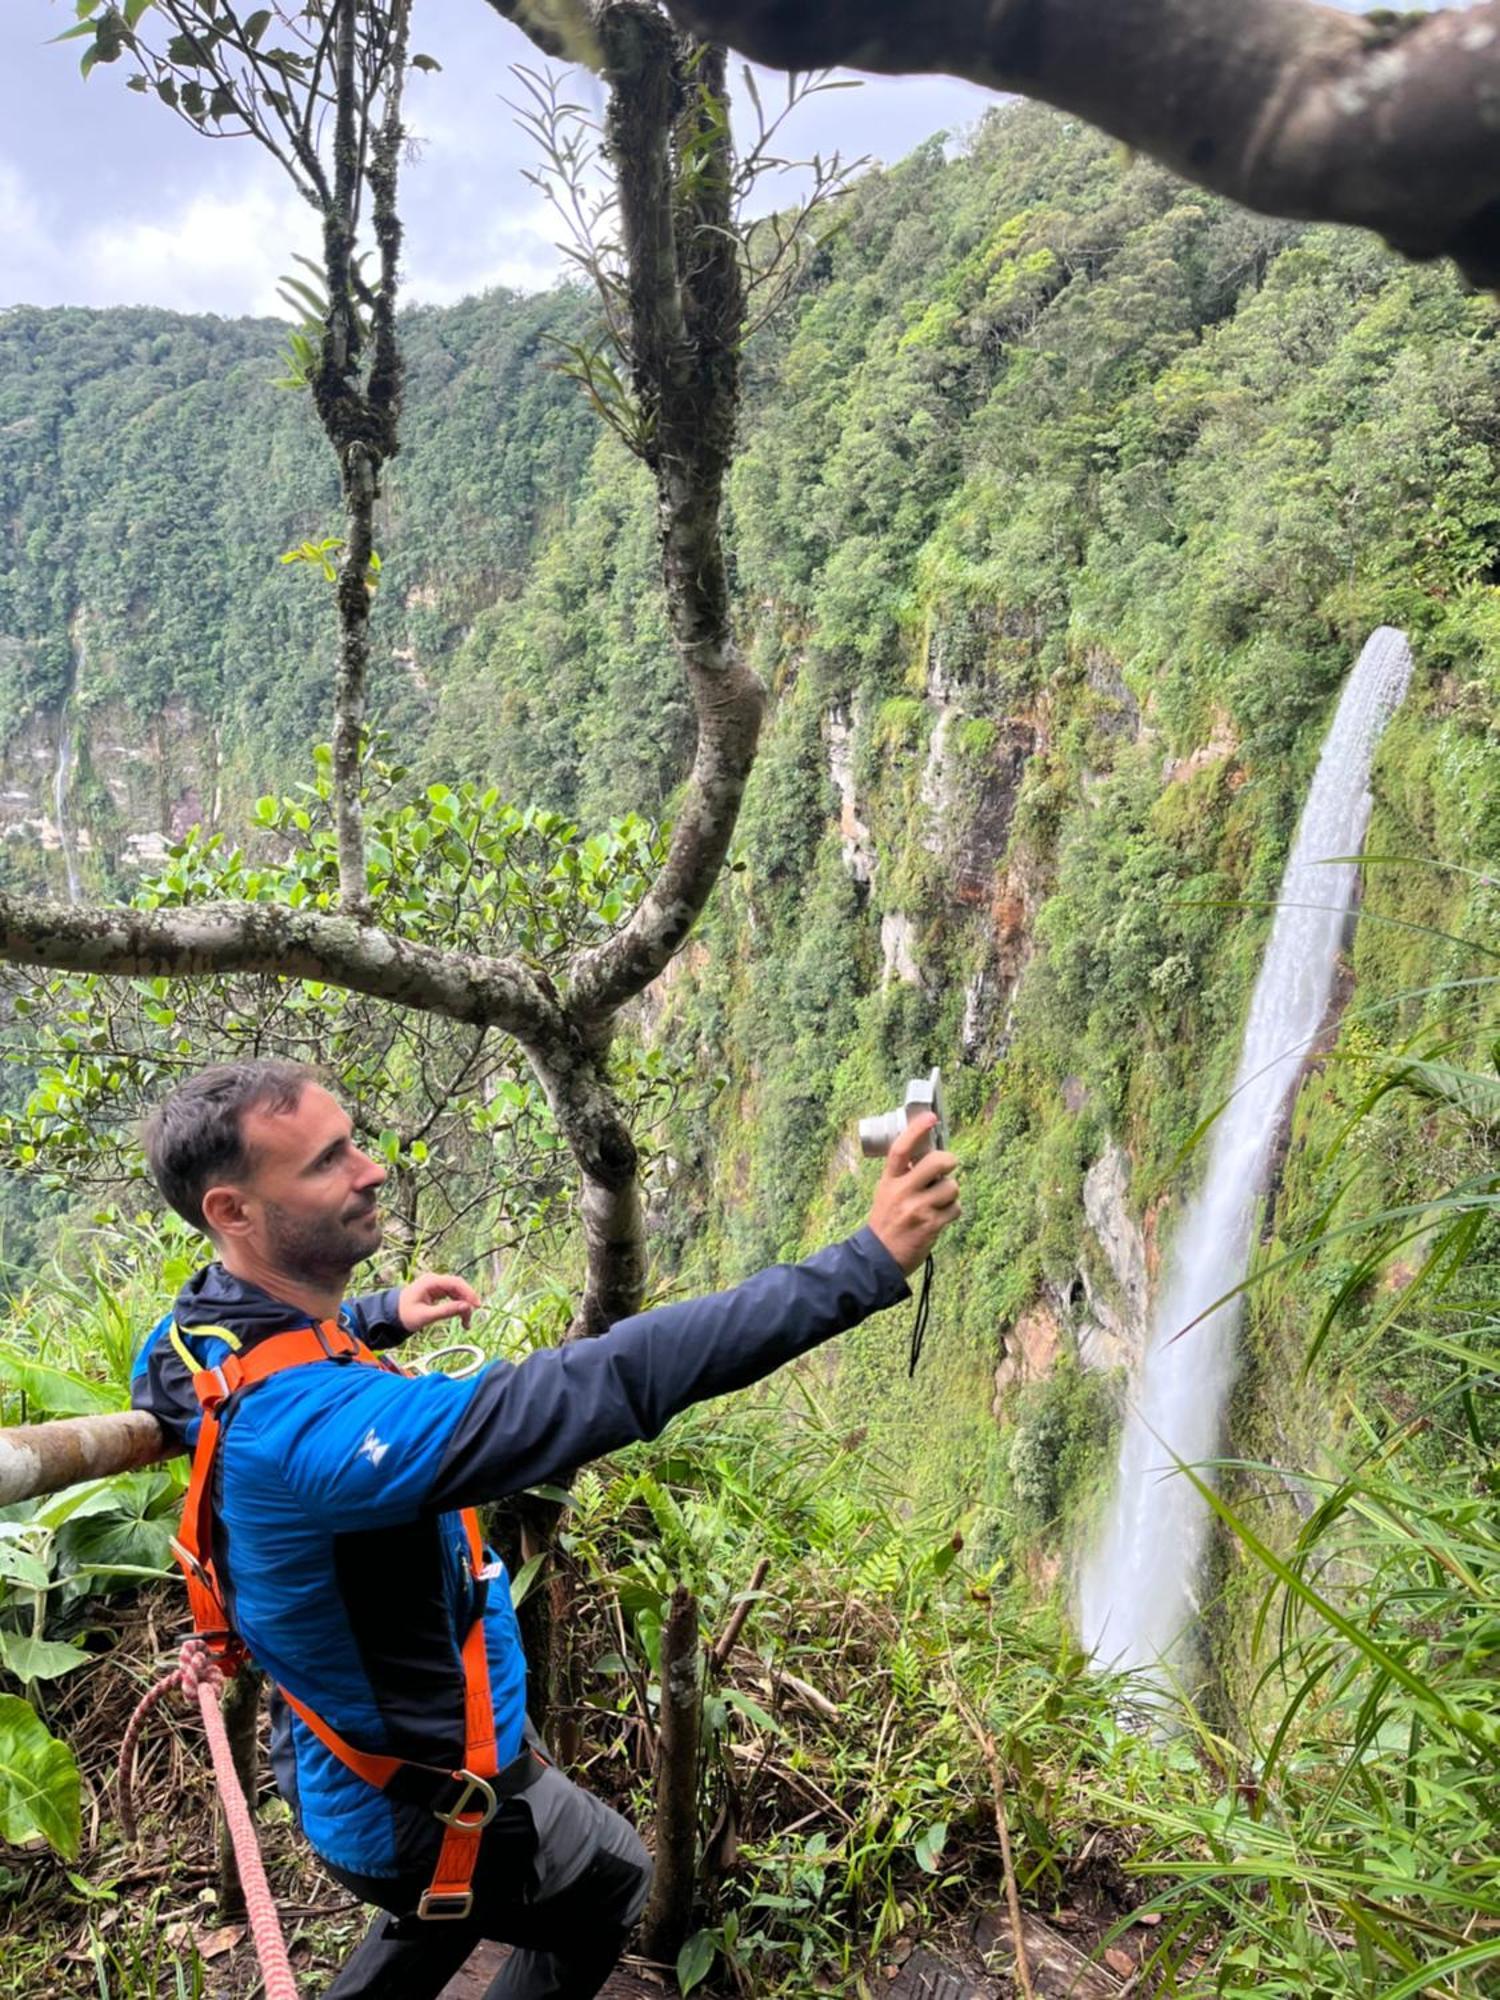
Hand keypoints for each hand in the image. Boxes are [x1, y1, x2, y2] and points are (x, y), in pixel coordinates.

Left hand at [397, 1272, 480, 1333]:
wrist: (391, 1315)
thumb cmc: (405, 1315)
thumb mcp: (425, 1316)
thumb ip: (446, 1311)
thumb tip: (466, 1307)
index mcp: (431, 1282)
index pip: (456, 1283)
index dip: (468, 1293)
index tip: (477, 1306)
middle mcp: (435, 1280)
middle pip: (459, 1287)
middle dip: (467, 1302)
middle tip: (469, 1319)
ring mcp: (437, 1285)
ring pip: (458, 1293)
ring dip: (464, 1307)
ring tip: (465, 1324)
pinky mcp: (438, 1292)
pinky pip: (453, 1297)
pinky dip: (458, 1307)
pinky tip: (462, 1319)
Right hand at [866, 1113, 960, 1275]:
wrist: (878, 1257)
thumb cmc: (886, 1221)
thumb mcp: (886, 1192)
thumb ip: (904, 1175)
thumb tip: (933, 1157)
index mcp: (889, 1181)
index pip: (901, 1149)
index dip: (916, 1130)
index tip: (931, 1117)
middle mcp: (902, 1192)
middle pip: (936, 1162)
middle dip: (949, 1160)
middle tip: (949, 1165)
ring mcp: (917, 1209)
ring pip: (951, 1187)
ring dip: (951, 1193)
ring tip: (940, 1201)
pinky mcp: (931, 1225)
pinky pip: (955, 1208)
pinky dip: (953, 1211)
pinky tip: (941, 1217)